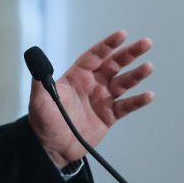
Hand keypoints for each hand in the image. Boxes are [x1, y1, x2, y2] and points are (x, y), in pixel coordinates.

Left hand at [28, 30, 153, 166]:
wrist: (52, 147)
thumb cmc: (44, 122)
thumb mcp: (39, 100)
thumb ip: (40, 80)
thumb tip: (35, 60)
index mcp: (77, 76)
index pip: (95, 56)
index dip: (108, 45)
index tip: (122, 35)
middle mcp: (92, 84)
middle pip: (114, 64)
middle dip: (129, 53)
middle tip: (145, 43)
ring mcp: (102, 99)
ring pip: (123, 83)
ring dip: (136, 75)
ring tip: (148, 67)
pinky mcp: (109, 116)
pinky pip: (126, 106)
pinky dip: (137, 101)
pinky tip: (148, 95)